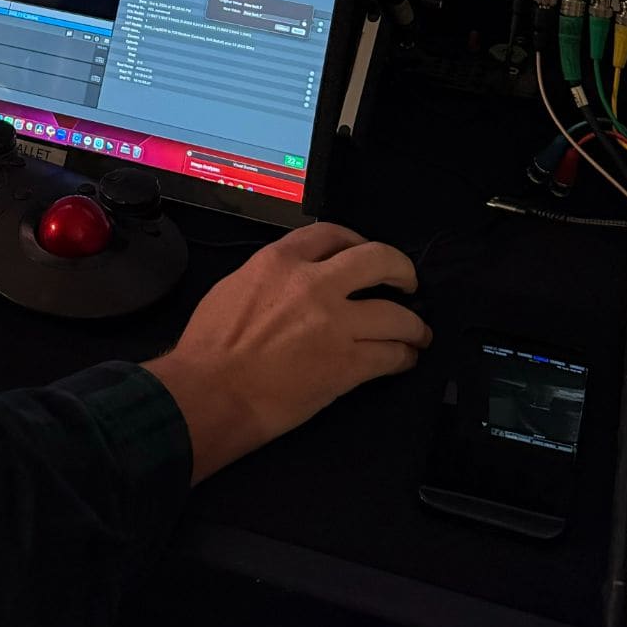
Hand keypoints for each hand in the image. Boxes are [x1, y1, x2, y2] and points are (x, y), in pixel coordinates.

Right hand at [144, 223, 429, 482]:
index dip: (358, 241)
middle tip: (408, 285)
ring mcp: (335, 324)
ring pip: (396, 314)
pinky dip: (403, 357)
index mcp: (280, 261)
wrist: (210, 392)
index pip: (332, 234)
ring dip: (413, 325)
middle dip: (402, 271)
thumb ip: (271, 277)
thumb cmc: (209, 347)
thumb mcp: (235, 287)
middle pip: (379, 260)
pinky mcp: (347, 364)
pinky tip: (403, 361)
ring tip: (417, 334)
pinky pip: (391, 355)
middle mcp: (314, 284)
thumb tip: (293, 281)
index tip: (366, 255)